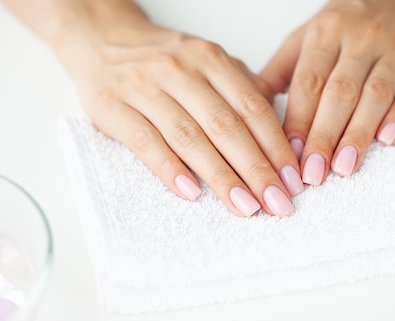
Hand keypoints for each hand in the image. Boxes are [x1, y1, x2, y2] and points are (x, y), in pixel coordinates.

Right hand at [58, 19, 302, 216]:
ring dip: (221, 177)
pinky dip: (170, 170)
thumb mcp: (207, 61)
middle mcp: (180, 70)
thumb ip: (242, 88)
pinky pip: (146, 143)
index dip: (276, 146)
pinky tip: (192, 193)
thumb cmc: (163, 60)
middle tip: (277, 204)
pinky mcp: (112, 108)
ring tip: (244, 207)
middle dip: (256, 170)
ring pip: (190, 138)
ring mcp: (144, 88)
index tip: (292, 180)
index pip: (252, 108)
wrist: (102, 39)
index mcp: (210, 59)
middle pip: (226, 126)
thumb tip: (278, 130)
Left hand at [261, 0, 394, 184]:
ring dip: (358, 134)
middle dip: (323, 136)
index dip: (297, 122)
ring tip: (343, 168)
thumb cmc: (350, 25)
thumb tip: (249, 109)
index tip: (288, 157)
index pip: (308, 83)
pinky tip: (387, 140)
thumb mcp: (309, 36)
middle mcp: (360, 38)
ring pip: (374, 95)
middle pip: (338, 93)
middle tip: (313, 173)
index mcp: (326, 33)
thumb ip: (281, 70)